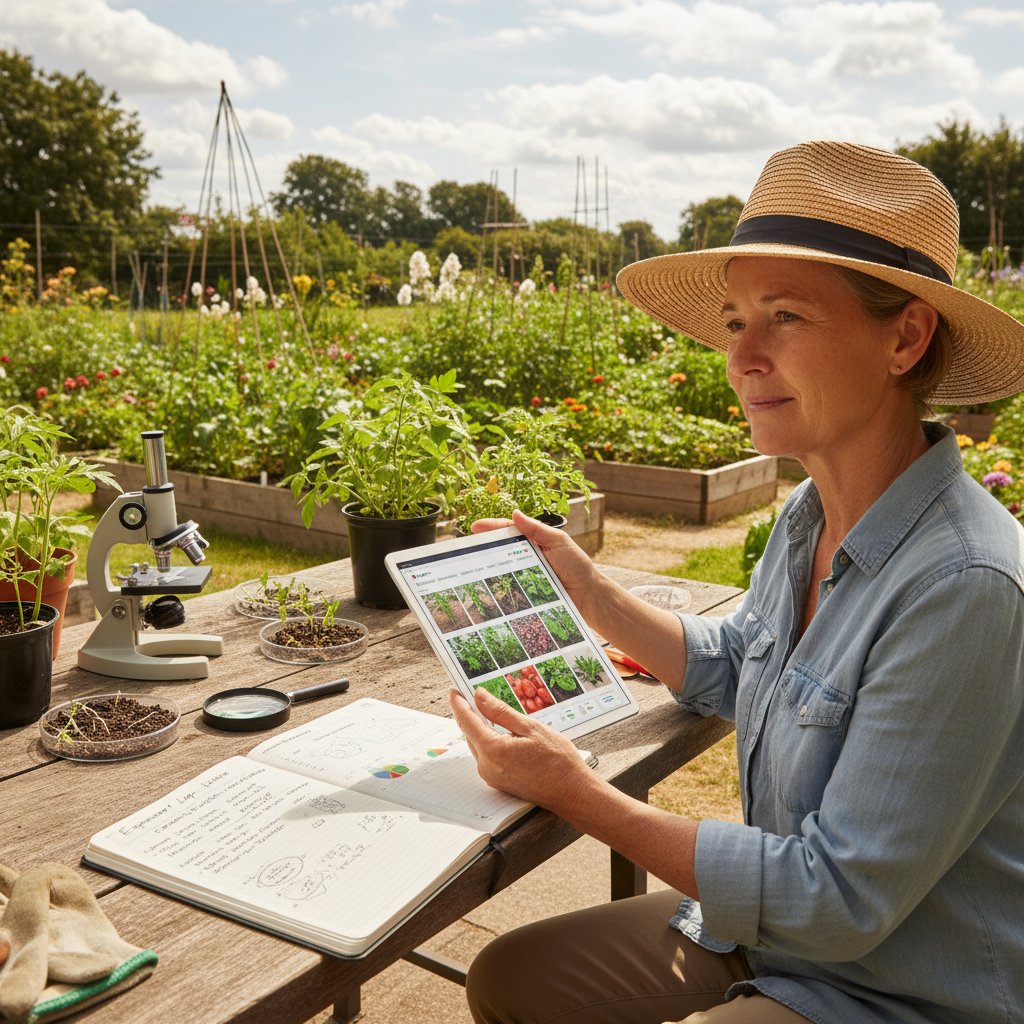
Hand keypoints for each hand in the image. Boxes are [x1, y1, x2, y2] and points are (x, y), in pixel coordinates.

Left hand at [448, 687, 593, 813]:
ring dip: (480, 728)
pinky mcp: (499, 783)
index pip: (467, 721)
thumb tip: (479, 696)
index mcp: (492, 751)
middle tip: (471, 695)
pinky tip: (499, 732)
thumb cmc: (558, 761)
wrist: (573, 793)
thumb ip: (500, 712)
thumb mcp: (530, 727)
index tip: (455, 690)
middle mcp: (487, 767)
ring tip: (486, 710)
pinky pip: (487, 757)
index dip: (459, 703)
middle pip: (470, 734)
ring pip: (478, 746)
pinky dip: (488, 742)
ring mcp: (492, 777)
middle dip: (469, 714)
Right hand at [472, 510, 597, 603]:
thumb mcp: (559, 542)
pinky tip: (485, 585)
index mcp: (535, 540)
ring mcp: (525, 574)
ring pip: (502, 567)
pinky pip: (508, 586)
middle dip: (483, 546)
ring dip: (487, 566)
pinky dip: (497, 585)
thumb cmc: (577, 566)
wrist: (588, 596)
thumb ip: (538, 529)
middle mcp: (527, 555)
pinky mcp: (525, 592)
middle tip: (465, 547)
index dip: (492, 527)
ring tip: (469, 565)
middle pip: (501, 548)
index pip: (510, 530)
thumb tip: (514, 513)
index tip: (474, 527)